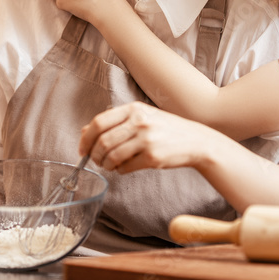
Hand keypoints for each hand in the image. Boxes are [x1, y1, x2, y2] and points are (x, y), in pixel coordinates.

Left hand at [78, 103, 202, 173]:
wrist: (196, 141)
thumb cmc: (165, 129)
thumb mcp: (140, 117)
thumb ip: (113, 122)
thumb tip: (84, 131)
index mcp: (133, 108)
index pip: (99, 122)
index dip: (86, 138)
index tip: (82, 149)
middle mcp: (139, 121)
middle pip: (102, 141)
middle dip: (94, 155)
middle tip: (95, 160)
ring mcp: (146, 139)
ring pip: (111, 156)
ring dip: (105, 164)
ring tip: (109, 165)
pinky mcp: (152, 157)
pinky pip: (125, 167)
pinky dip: (119, 170)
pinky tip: (123, 167)